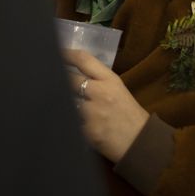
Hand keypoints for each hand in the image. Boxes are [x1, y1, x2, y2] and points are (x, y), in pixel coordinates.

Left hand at [65, 48, 148, 163]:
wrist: (141, 142)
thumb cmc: (129, 115)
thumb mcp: (118, 90)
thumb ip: (98, 81)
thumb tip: (74, 74)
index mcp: (110, 80)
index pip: (84, 60)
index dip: (66, 54)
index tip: (56, 53)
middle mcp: (100, 93)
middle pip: (69, 79)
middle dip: (59, 81)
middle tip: (53, 82)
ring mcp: (92, 113)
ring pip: (67, 102)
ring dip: (65, 104)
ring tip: (65, 108)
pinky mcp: (88, 131)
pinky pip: (71, 122)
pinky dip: (71, 123)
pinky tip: (76, 126)